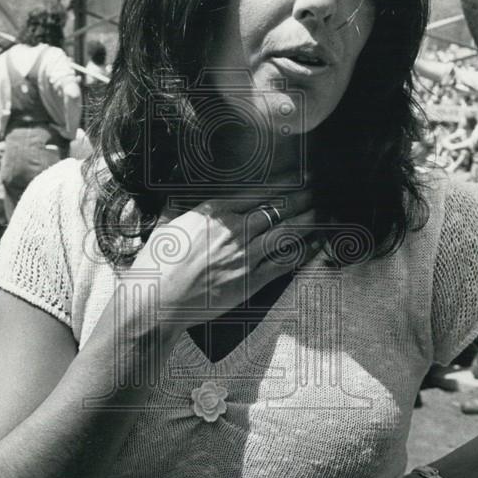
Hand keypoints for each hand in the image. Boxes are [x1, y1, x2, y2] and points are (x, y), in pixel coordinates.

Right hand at [127, 182, 318, 327]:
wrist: (157, 301)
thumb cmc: (156, 265)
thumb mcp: (166, 224)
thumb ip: (180, 205)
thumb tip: (181, 192)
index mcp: (213, 212)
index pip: (257, 190)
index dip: (282, 182)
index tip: (297, 176)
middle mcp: (233, 229)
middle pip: (277, 208)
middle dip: (302, 197)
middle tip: (317, 189)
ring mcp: (244, 255)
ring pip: (286, 232)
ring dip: (308, 220)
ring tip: (322, 211)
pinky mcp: (250, 281)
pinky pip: (284, 262)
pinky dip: (303, 251)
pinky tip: (315, 243)